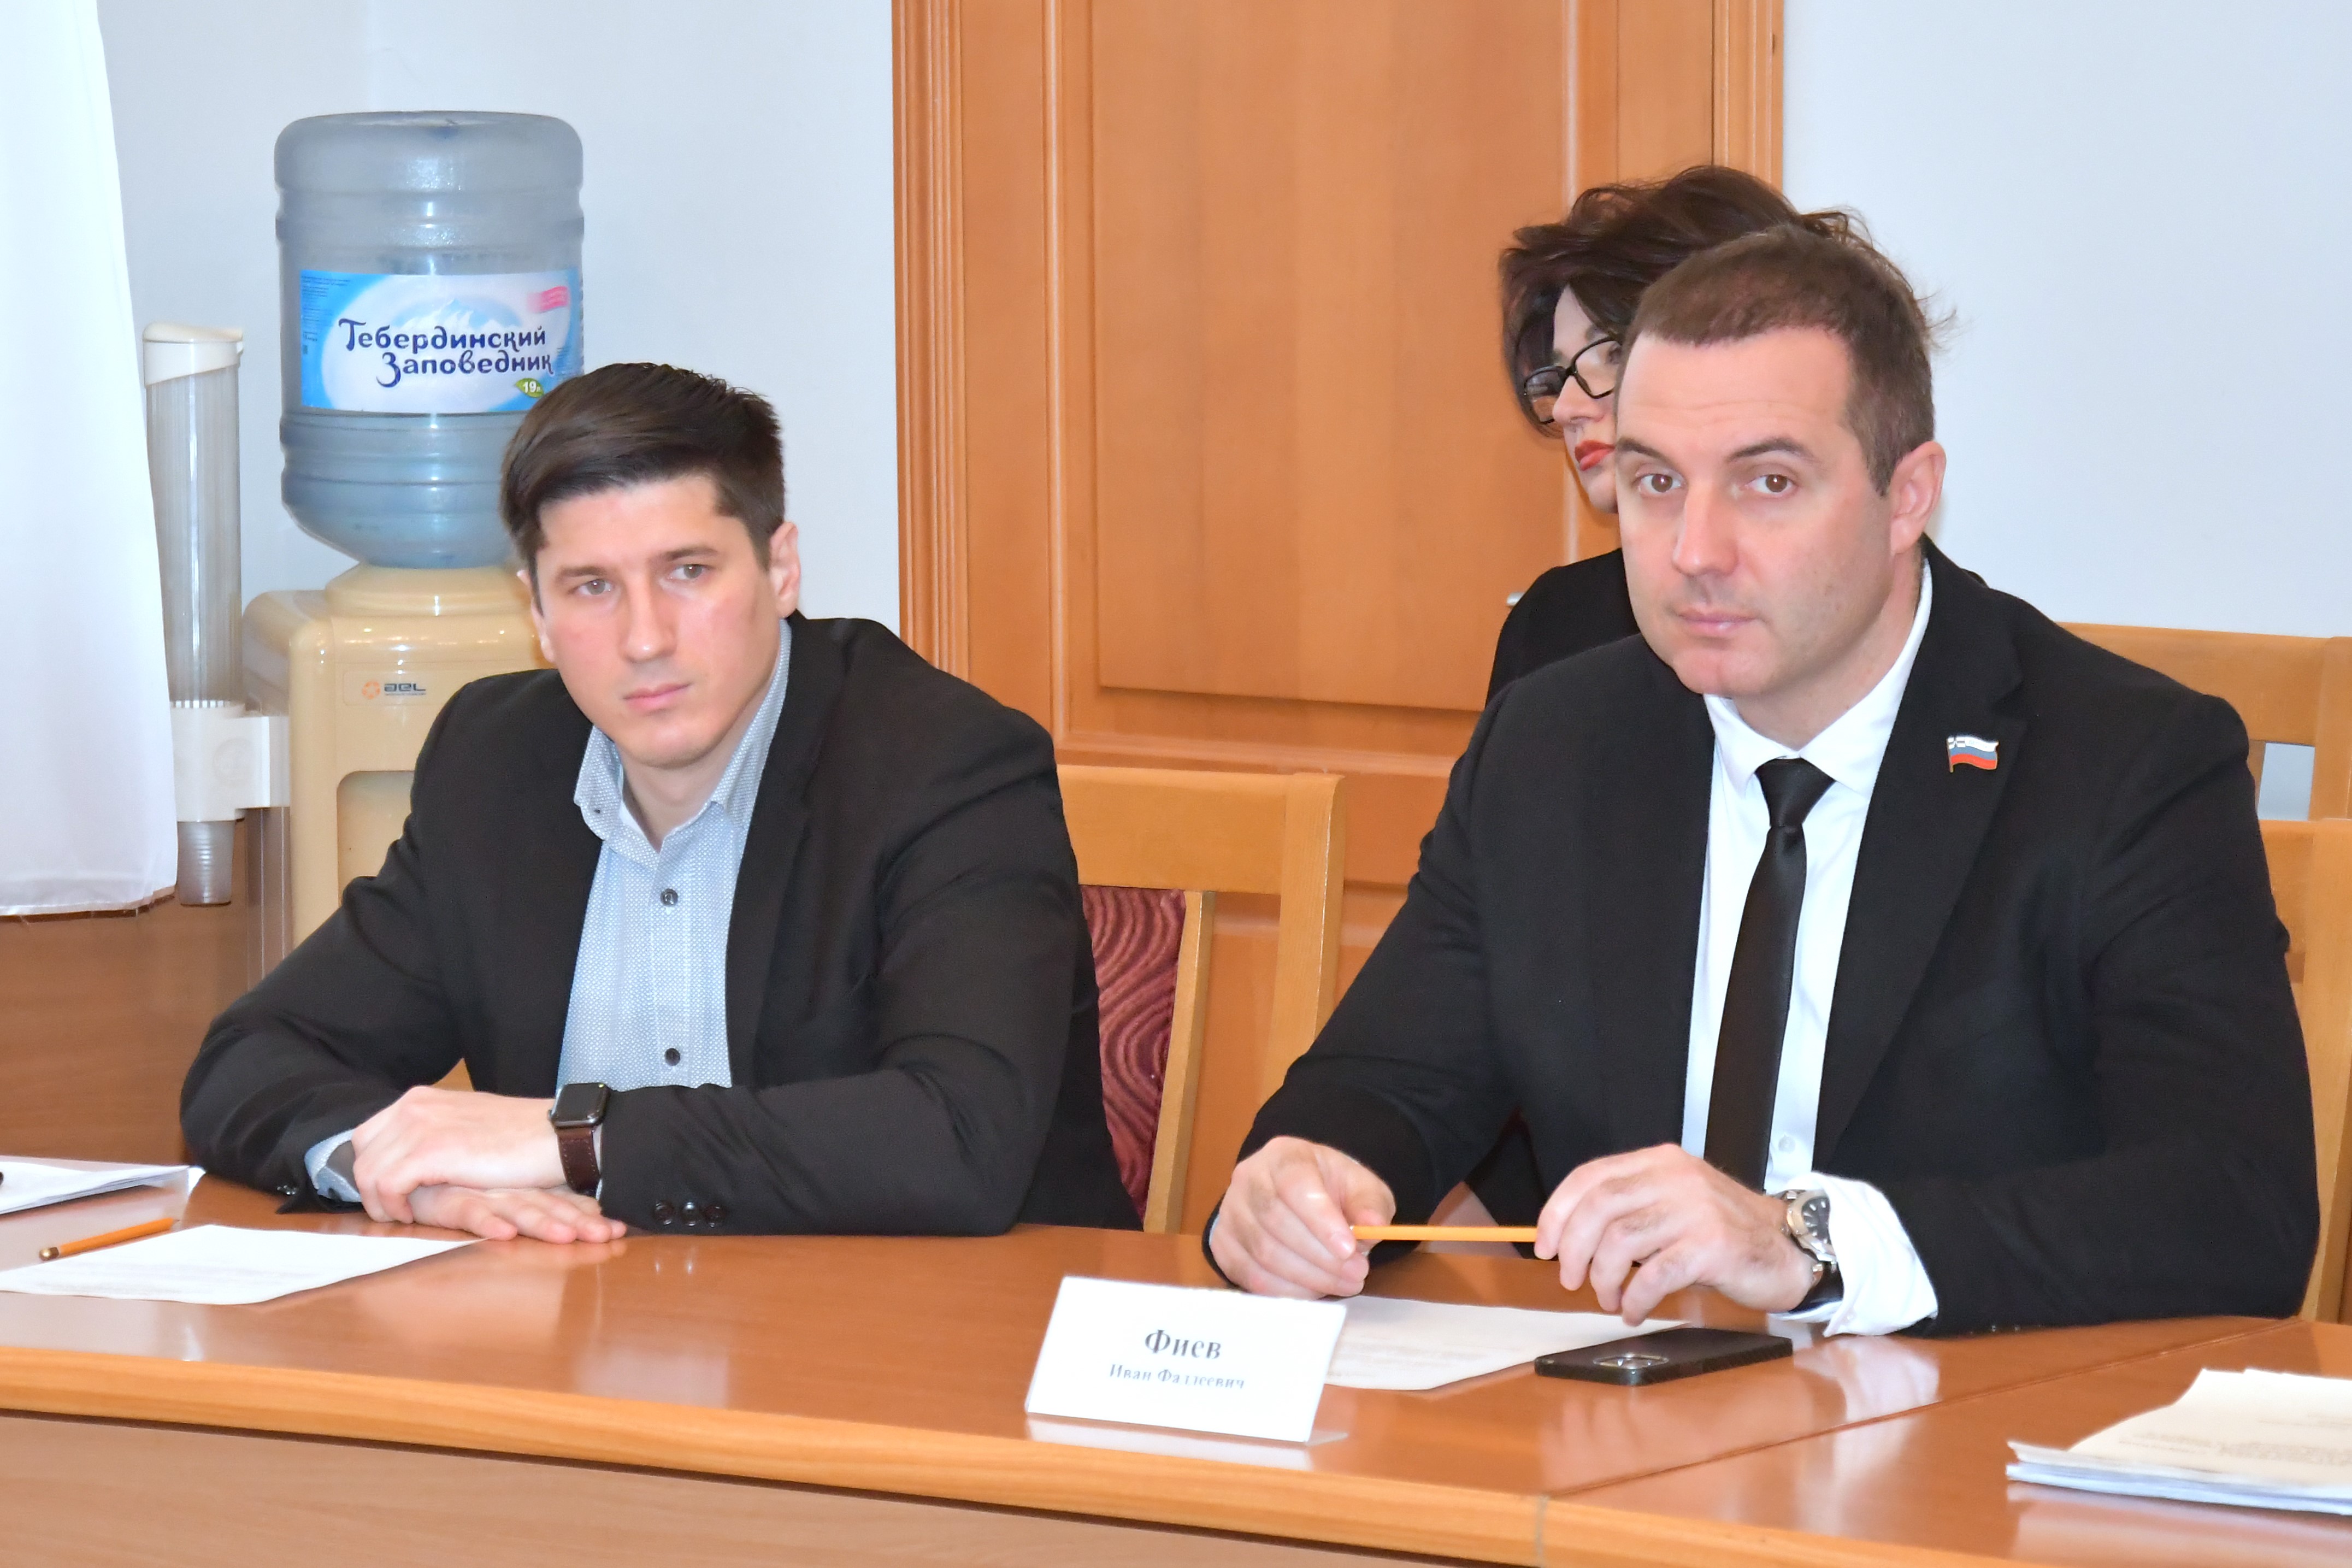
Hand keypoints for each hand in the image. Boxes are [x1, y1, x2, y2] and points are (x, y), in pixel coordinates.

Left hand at [350, 1086, 566, 1222]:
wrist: (557, 1137)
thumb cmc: (522, 1137)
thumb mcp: (468, 1124)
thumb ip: (437, 1131)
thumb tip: (412, 1155)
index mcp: (421, 1098)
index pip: (369, 1135)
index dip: (373, 1167)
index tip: (393, 1192)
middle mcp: (414, 1106)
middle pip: (362, 1153)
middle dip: (371, 1186)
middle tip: (394, 1208)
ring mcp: (420, 1127)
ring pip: (368, 1172)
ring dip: (380, 1201)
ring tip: (403, 1216)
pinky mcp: (430, 1152)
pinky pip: (386, 1184)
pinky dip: (392, 1205)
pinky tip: (411, 1215)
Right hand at [405, 1184, 625, 1243]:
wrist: (404, 1153)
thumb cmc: (446, 1182)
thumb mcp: (493, 1195)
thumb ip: (527, 1205)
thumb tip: (575, 1220)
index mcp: (515, 1188)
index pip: (557, 1199)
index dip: (584, 1214)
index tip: (617, 1229)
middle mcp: (500, 1189)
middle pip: (545, 1205)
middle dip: (578, 1220)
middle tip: (610, 1234)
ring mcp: (474, 1192)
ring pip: (517, 1207)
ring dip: (546, 1223)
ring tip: (575, 1235)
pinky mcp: (445, 1199)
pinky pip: (468, 1211)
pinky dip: (487, 1222)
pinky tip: (505, 1232)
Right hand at [1210, 1137, 1394, 1297]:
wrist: (1294, 1196)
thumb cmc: (1329, 1190)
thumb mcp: (1360, 1186)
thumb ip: (1369, 1203)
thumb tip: (1373, 1225)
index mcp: (1283, 1155)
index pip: (1294, 1184)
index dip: (1320, 1219)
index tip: (1349, 1249)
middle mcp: (1248, 1178)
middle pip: (1275, 1220)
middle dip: (1321, 1256)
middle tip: (1357, 1275)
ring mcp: (1230, 1211)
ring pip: (1262, 1252)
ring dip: (1307, 1277)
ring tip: (1344, 1284)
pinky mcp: (1222, 1243)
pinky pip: (1248, 1275)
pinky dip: (1284, 1290)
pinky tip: (1313, 1290)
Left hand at [1534, 1144, 1814, 1323]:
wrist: (1787, 1248)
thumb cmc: (1722, 1232)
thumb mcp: (1674, 1203)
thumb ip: (1631, 1207)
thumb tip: (1569, 1238)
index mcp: (1660, 1161)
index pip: (1591, 1176)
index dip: (1558, 1212)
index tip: (1544, 1245)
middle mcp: (1676, 1178)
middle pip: (1599, 1207)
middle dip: (1574, 1248)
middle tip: (1570, 1279)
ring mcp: (1695, 1210)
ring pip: (1621, 1242)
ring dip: (1604, 1279)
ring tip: (1607, 1299)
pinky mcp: (1712, 1246)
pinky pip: (1654, 1275)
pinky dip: (1635, 1298)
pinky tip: (1634, 1311)